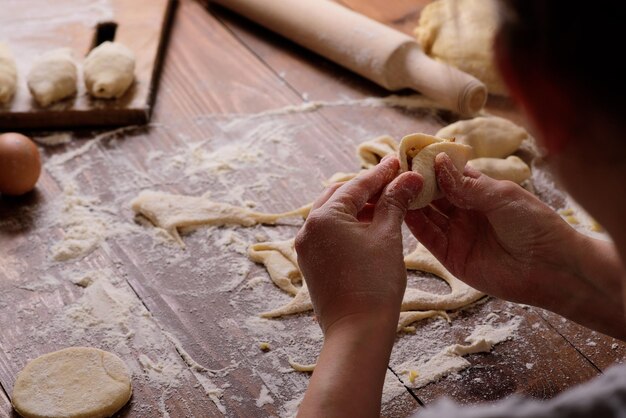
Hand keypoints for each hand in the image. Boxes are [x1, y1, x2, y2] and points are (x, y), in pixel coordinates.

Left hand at [295, 156, 422, 417]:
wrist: (356, 331)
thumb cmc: (375, 284)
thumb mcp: (388, 237)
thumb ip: (395, 202)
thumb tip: (410, 177)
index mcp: (325, 216)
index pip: (357, 185)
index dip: (381, 173)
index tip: (397, 160)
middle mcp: (308, 227)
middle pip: (341, 195)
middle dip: (368, 187)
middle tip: (393, 180)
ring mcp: (306, 245)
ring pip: (333, 213)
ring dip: (358, 205)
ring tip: (386, 202)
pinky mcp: (310, 261)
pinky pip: (329, 232)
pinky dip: (348, 224)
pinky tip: (369, 225)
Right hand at [405, 153, 625, 338]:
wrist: (551, 268)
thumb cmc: (536, 226)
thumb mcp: (502, 196)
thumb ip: (466, 185)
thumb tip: (437, 162)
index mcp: (481, 193)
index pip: (449, 175)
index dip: (431, 165)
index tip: (410, 154)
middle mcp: (466, 212)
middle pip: (434, 194)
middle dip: (416, 182)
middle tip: (396, 171)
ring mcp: (457, 234)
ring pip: (427, 214)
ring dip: (411, 201)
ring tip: (394, 187)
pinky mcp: (451, 256)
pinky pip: (428, 237)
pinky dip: (414, 224)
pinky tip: (402, 209)